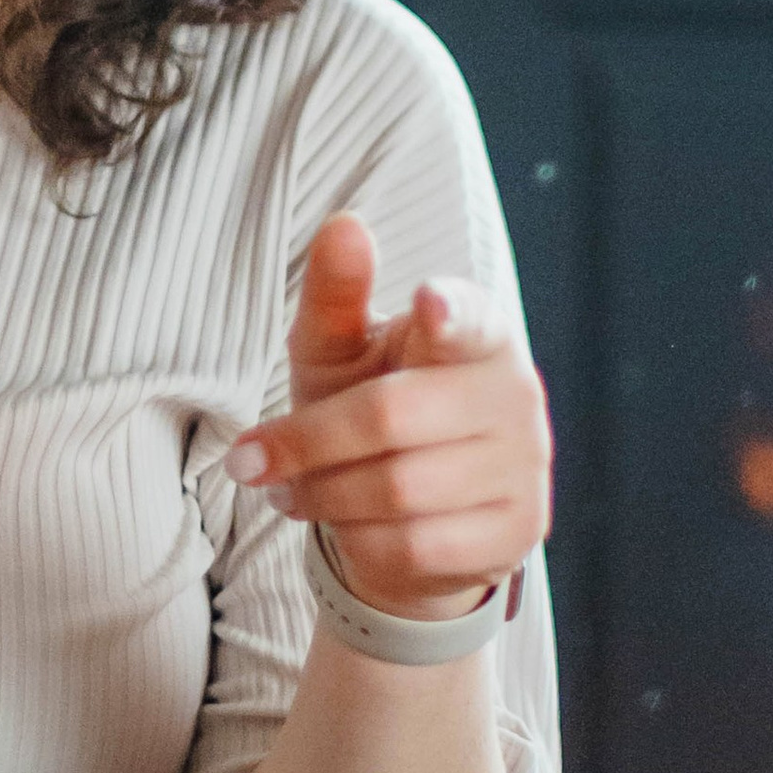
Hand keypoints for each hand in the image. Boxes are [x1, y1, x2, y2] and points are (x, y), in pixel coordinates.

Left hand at [224, 212, 552, 623]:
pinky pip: (416, 547)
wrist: (418, 514)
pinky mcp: (519, 530)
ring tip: (288, 491)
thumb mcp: (341, 353)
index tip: (428, 303)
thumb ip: (337, 294)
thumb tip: (343, 225)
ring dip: (321, 496)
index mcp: (479, 331)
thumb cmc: (370, 407)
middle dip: (305, 443)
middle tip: (247, 460)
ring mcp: (525, 465)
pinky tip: (343, 528)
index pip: (468, 319)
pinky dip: (359, 542)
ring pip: (397, 491)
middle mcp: (516, 393)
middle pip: (390, 417)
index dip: (448, 313)